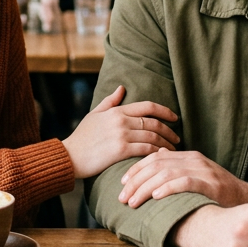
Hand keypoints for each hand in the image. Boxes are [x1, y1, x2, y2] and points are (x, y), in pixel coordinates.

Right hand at [62, 86, 179, 178]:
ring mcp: (121, 135)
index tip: (175, 118)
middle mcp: (121, 120)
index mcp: (117, 110)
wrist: (69, 156)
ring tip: (173, 151)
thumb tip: (122, 88)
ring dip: (166, 144)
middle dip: (169, 131)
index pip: (148, 106)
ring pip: (152, 138)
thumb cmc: (82, 137)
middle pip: (154, 123)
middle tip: (178, 138)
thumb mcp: (95, 114)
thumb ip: (110, 101)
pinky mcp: (120, 151)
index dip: (165, 111)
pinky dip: (157, 153)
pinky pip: (146, 150)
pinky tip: (162, 158)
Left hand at [118, 149, 247, 208]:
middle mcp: (194, 159)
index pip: (155, 157)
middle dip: (135, 180)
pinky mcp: (210, 183)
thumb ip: (177, 169)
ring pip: (165, 173)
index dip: (136, 169)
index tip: (121, 183)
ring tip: (133, 201)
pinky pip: (184, 182)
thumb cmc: (218, 193)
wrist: (247, 200)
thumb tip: (156, 162)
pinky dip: (167, 188)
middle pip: (156, 164)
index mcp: (188, 156)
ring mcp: (202, 170)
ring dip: (145, 188)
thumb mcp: (196, 177)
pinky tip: (155, 197)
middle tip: (122, 197)